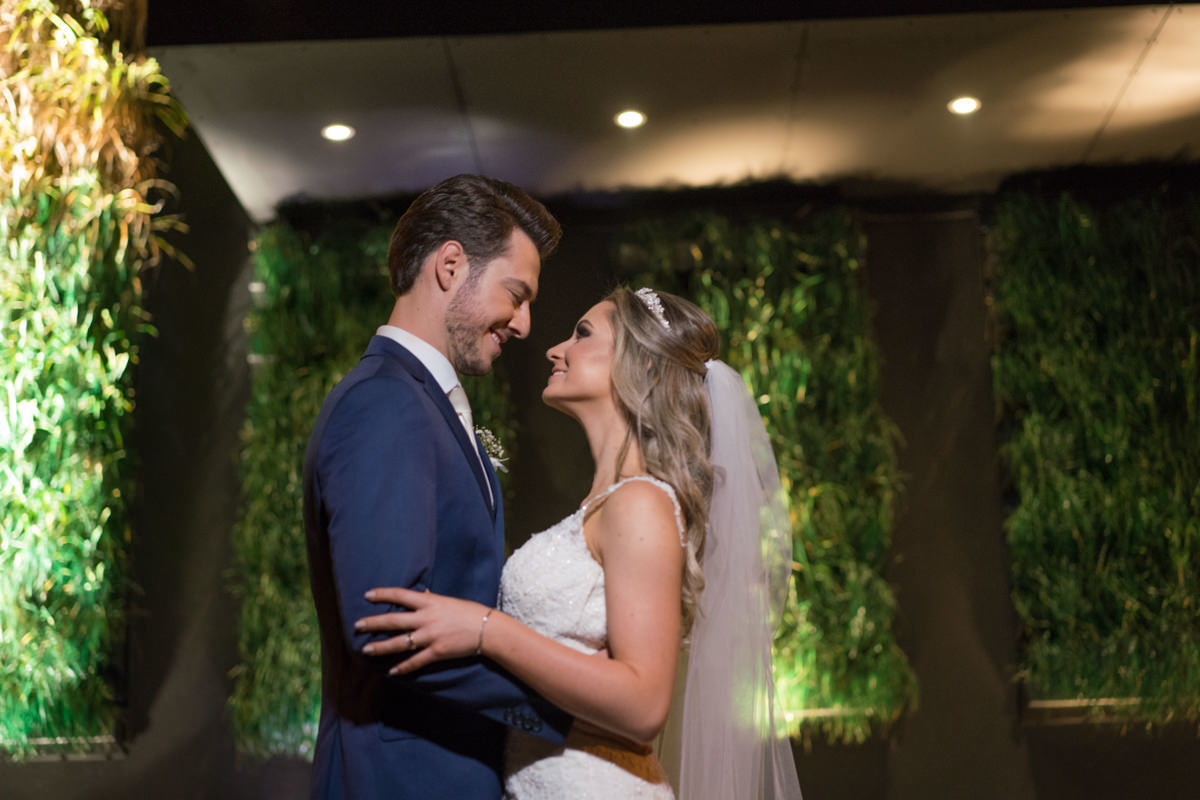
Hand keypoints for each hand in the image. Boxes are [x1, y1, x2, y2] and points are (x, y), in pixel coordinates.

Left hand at [356, 586, 490, 674]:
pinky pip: (415, 661)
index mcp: (429, 602)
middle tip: (356, 625)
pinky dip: (402, 667)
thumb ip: (432, 600)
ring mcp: (430, 636)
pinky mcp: (436, 652)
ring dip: (381, 647)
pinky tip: (391, 671)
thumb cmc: (469, 612)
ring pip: (399, 643)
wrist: (487, 629)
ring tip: (365, 650)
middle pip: (393, 620)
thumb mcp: (448, 601)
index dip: (382, 594)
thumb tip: (420, 594)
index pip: (400, 595)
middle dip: (373, 623)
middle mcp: (426, 618)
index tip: (367, 595)